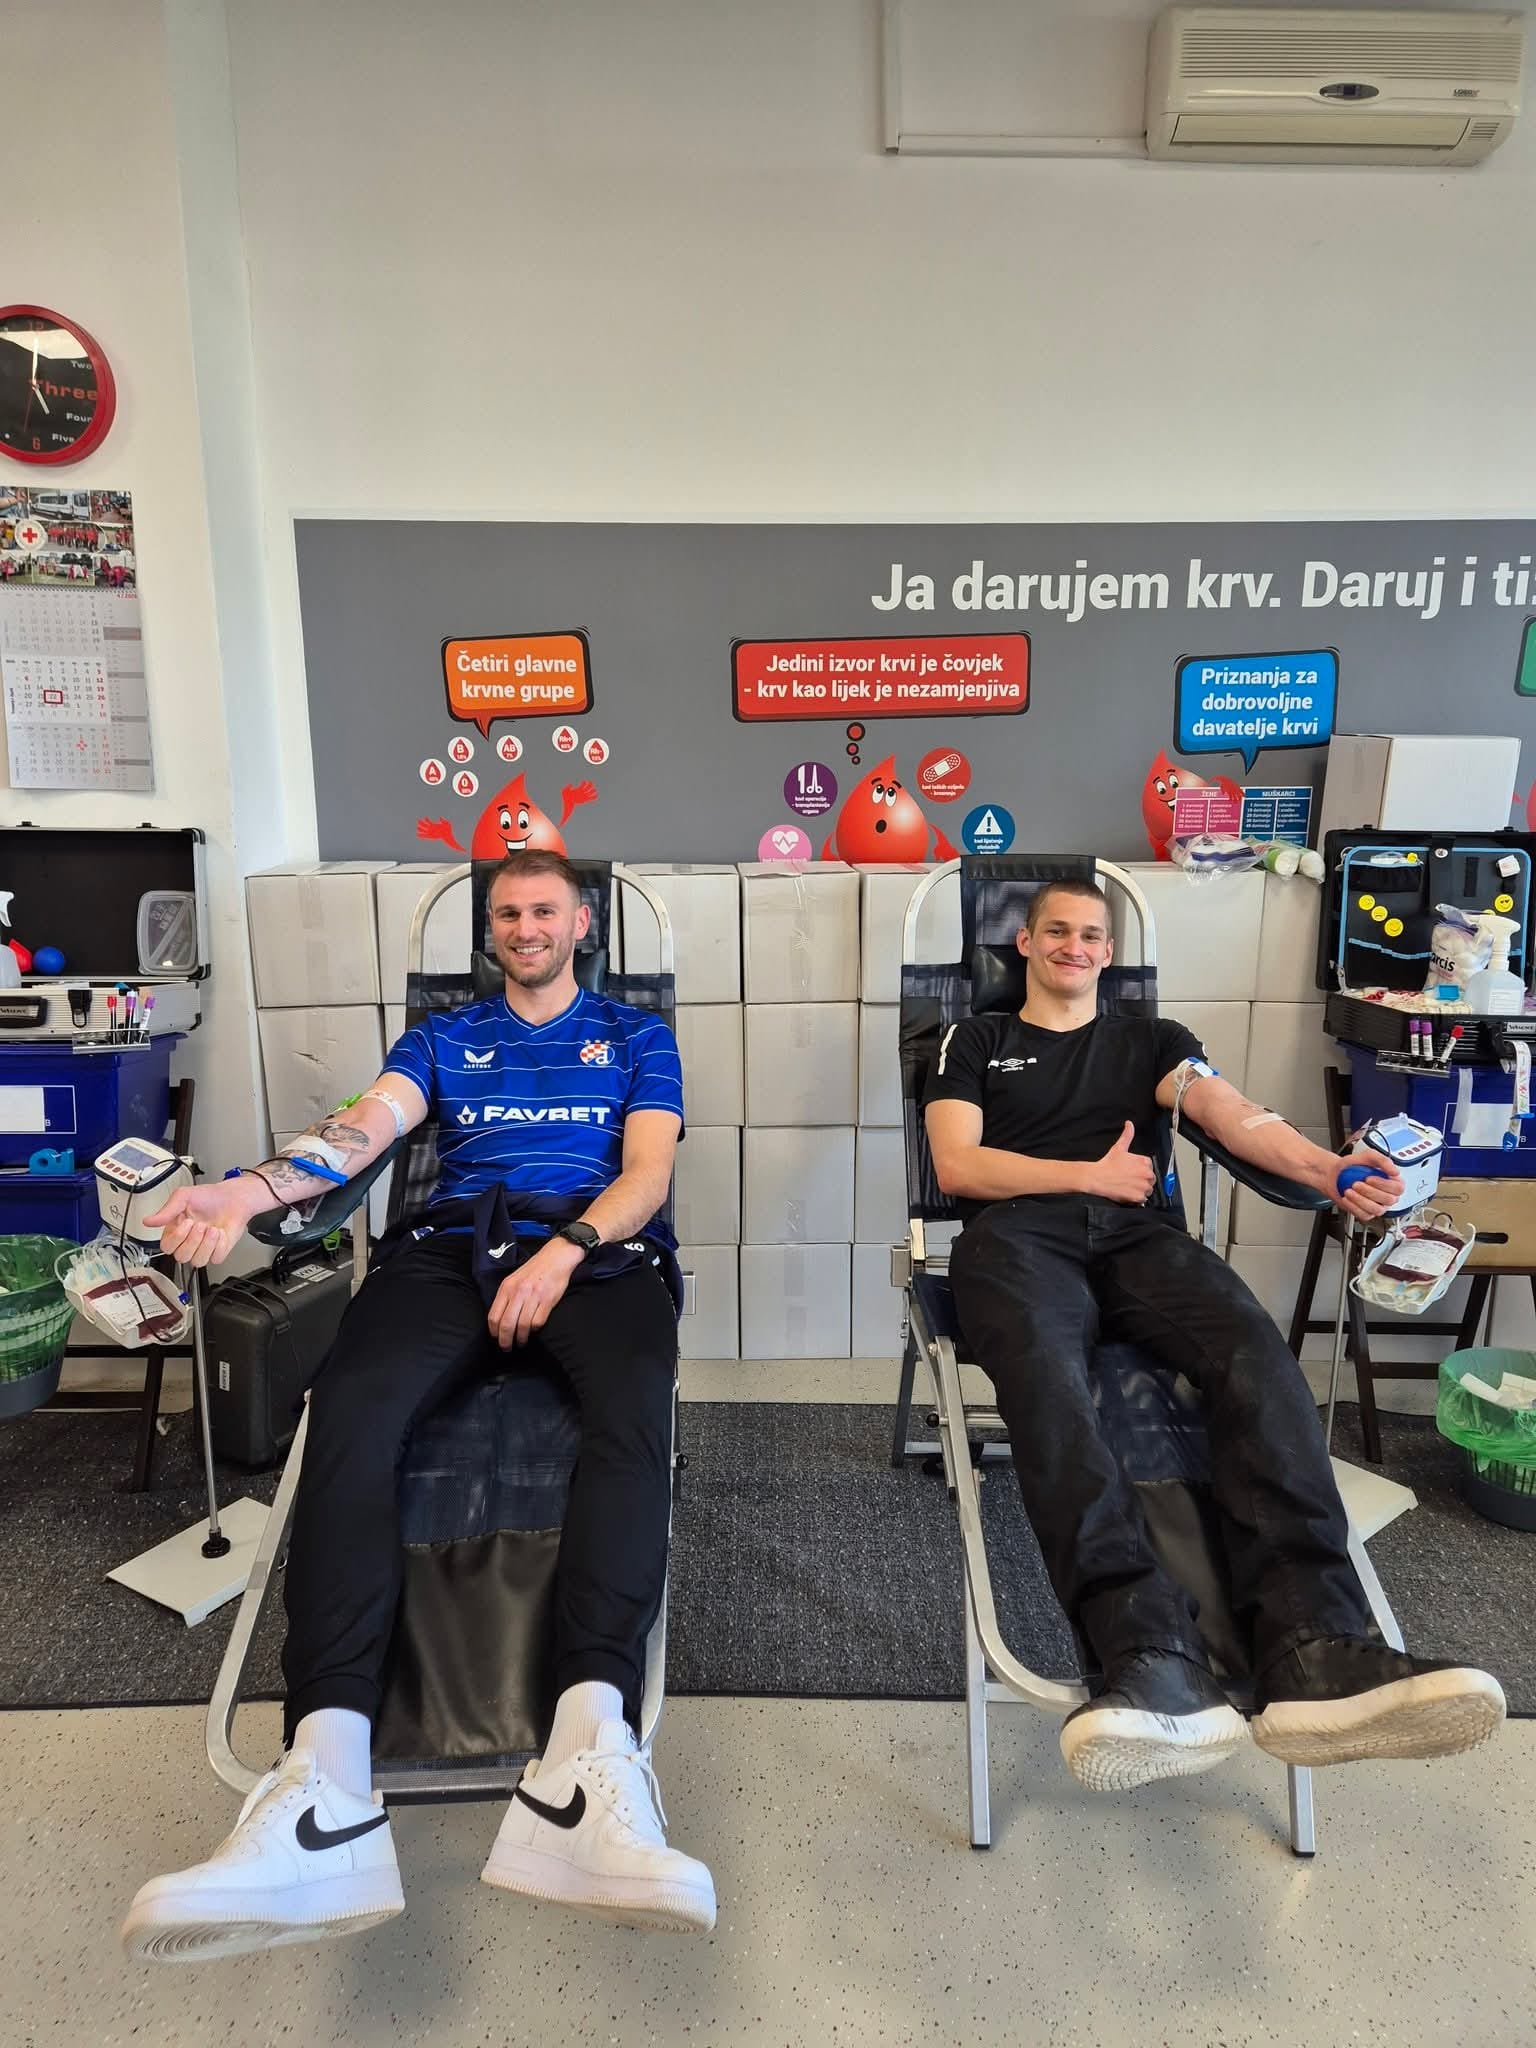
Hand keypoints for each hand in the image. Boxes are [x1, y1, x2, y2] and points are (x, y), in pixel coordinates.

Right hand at [141, 1180, 260, 1267]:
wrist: (234, 1198)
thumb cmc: (210, 1196)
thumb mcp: (184, 1197)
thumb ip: (166, 1211)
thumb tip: (147, 1221)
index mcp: (175, 1230)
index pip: (166, 1247)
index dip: (176, 1238)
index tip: (186, 1222)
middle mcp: (188, 1241)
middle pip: (181, 1257)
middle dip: (192, 1240)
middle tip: (200, 1224)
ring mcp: (203, 1248)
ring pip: (198, 1262)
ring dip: (206, 1244)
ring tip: (212, 1229)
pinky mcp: (219, 1251)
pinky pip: (216, 1258)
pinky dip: (220, 1245)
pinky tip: (220, 1233)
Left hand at [486, 1236, 583, 1347]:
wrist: (556, 1257)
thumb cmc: (534, 1270)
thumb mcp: (514, 1279)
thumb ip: (506, 1296)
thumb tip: (499, 1319)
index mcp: (507, 1287)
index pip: (494, 1316)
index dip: (494, 1332)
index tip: (497, 1338)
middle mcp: (518, 1292)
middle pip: (506, 1324)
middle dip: (505, 1341)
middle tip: (507, 1348)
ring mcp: (533, 1296)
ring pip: (522, 1326)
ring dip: (521, 1338)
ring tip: (522, 1342)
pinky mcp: (548, 1300)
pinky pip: (538, 1322)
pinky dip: (534, 1330)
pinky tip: (534, 1330)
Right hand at [1083, 1122, 1155, 1204]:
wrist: (1097, 1178)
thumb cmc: (1107, 1164)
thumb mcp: (1119, 1147)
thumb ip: (1127, 1135)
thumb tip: (1129, 1124)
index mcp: (1144, 1162)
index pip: (1148, 1167)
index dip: (1139, 1170)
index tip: (1131, 1172)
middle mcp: (1147, 1174)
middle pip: (1150, 1179)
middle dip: (1141, 1180)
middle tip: (1128, 1180)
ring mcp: (1143, 1186)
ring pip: (1147, 1190)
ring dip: (1140, 1190)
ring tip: (1127, 1187)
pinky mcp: (1139, 1197)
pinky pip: (1143, 1200)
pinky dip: (1136, 1199)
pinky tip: (1127, 1193)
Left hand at [1332, 1150, 1405, 1224]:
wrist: (1335, 1175)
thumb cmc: (1353, 1166)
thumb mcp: (1368, 1156)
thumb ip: (1383, 1160)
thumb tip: (1395, 1172)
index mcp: (1393, 1182)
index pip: (1398, 1188)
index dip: (1384, 1184)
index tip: (1369, 1178)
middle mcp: (1388, 1196)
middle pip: (1388, 1200)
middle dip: (1370, 1191)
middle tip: (1356, 1183)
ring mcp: (1378, 1206)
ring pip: (1377, 1210)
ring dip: (1361, 1200)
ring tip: (1349, 1190)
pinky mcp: (1367, 1213)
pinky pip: (1364, 1215)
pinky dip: (1353, 1206)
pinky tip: (1346, 1198)